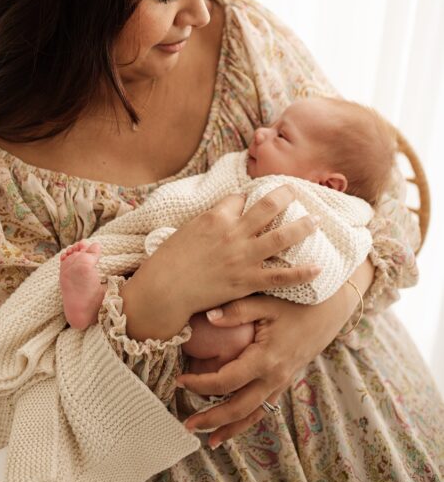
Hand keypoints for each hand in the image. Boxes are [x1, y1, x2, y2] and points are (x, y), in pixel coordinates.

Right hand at [121, 186, 320, 340]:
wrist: (164, 290)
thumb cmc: (170, 259)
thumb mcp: (188, 229)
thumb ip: (212, 219)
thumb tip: (230, 209)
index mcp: (216, 216)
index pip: (241, 198)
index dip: (249, 197)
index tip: (257, 197)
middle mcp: (233, 233)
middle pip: (268, 207)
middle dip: (286, 196)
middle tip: (297, 192)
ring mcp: (242, 257)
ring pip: (281, 237)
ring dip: (302, 227)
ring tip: (316, 220)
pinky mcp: (246, 282)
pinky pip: (280, 276)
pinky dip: (301, 272)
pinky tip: (318, 267)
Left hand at [176, 275, 363, 448]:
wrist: (329, 311)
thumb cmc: (295, 302)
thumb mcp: (266, 301)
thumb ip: (237, 310)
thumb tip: (208, 317)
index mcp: (266, 358)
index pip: (227, 380)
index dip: (201, 384)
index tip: (181, 380)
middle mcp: (274, 377)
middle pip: (238, 408)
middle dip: (211, 419)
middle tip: (186, 423)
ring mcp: (281, 383)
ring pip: (252, 415)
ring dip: (229, 428)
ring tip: (207, 440)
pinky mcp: (284, 383)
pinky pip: (263, 409)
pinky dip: (246, 422)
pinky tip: (231, 429)